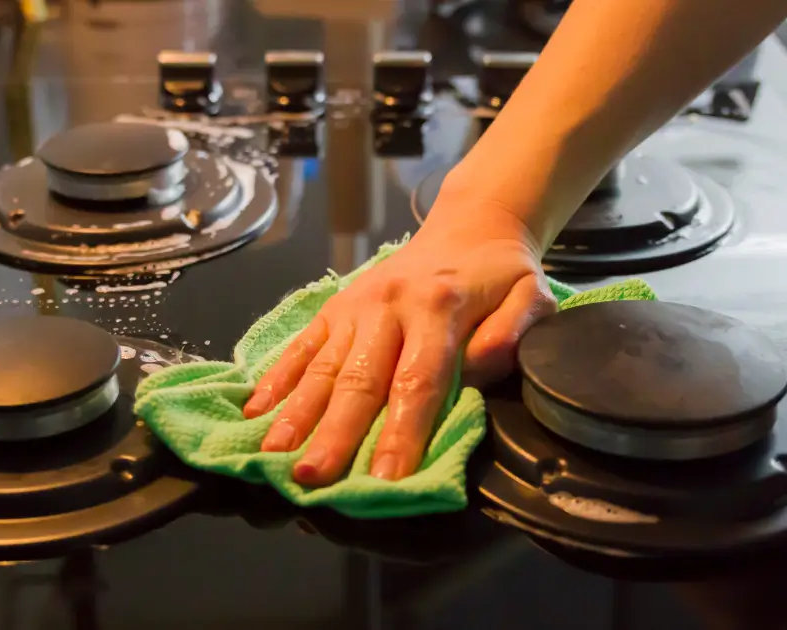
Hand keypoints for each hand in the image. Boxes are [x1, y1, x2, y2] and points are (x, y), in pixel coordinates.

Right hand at [241, 204, 555, 485]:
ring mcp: (354, 307)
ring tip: (273, 454)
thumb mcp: (532, 295)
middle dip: (334, 433)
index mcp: (438, 307)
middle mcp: (388, 306)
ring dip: (296, 414)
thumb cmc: (499, 275)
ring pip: (322, 367)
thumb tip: (476, 371)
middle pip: (359, 380)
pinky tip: (255, 412)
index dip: (402, 432)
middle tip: (311, 477)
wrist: (468, 227)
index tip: (387, 477)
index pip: (418, 381)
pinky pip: (301, 347)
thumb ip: (511, 333)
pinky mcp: (333, 308)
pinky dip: (277, 379)